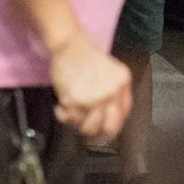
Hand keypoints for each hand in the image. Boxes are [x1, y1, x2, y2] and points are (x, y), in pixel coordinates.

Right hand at [49, 30, 132, 144]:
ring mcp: (94, 98)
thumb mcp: (110, 71)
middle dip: (99, 136)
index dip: (113, 126)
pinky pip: (70, 120)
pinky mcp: (76, 100)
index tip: (104, 132)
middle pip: (109, 127)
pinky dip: (63, 117)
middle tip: (89, 138)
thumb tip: (107, 117)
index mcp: (123, 83)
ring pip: (88, 127)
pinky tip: (60, 108)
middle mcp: (112, 93)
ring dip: (77, 125)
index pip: (124, 114)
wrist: (71, 45)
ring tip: (71, 115)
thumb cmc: (88, 57)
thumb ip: (114, 92)